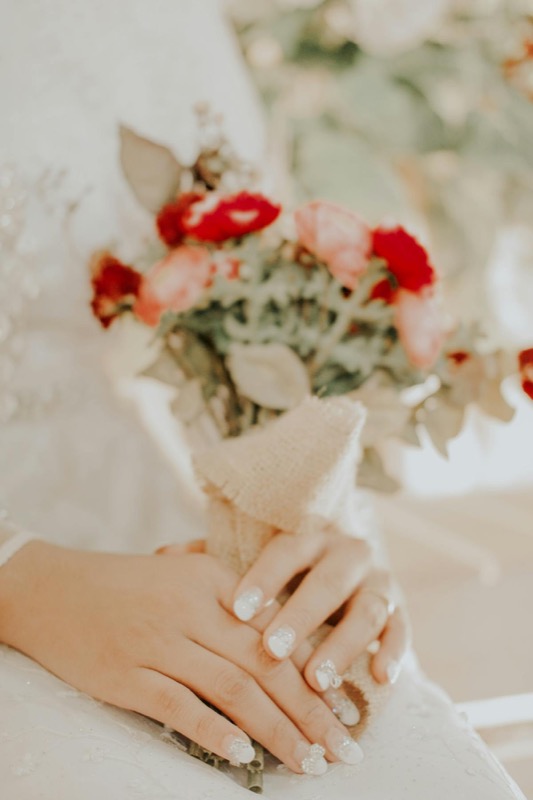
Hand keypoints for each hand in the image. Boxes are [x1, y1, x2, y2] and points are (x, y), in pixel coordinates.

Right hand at [0, 541, 362, 773]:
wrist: (55, 589)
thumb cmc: (126, 585)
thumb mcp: (182, 573)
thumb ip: (231, 596)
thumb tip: (283, 637)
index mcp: (211, 579)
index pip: (276, 630)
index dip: (314, 674)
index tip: (342, 708)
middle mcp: (190, 608)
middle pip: (264, 665)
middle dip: (311, 711)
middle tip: (343, 749)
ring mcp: (157, 641)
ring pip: (232, 689)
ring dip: (277, 731)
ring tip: (309, 763)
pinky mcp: (126, 673)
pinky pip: (178, 707)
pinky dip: (213, 732)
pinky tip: (242, 756)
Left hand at [229, 524, 409, 690]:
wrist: (342, 571)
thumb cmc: (285, 574)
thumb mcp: (256, 558)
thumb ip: (216, 560)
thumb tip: (169, 555)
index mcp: (310, 537)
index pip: (287, 550)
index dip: (265, 578)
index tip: (238, 610)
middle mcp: (347, 554)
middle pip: (328, 582)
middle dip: (301, 617)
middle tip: (272, 650)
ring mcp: (377, 581)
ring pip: (367, 610)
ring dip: (343, 646)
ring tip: (316, 680)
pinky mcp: (398, 610)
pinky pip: (401, 630)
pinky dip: (394, 652)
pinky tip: (380, 677)